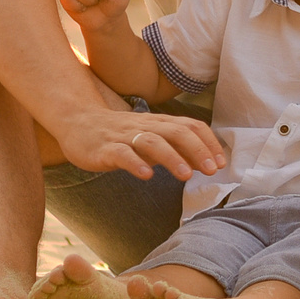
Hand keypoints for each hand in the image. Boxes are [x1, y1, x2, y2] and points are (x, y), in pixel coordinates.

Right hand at [52, 105, 223, 180]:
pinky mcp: (104, 148)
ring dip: (171, 157)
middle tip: (212, 171)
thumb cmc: (121, 135)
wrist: (78, 122)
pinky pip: (121, 154)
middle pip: (176, 131)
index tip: (221, 163)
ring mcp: (124, 137)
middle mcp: (145, 126)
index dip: (208, 143)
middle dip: (197, 150)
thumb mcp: (152, 139)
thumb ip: (176, 149)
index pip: (190, 126)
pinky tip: (146, 175)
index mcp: (159, 123)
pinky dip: (135, 163)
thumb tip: (205, 163)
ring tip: (186, 176)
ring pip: (151, 141)